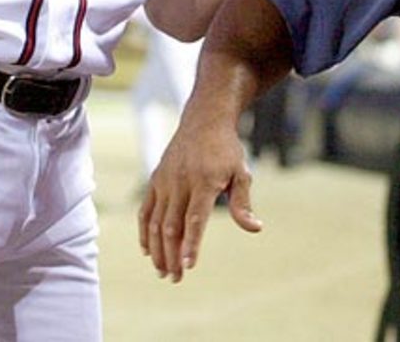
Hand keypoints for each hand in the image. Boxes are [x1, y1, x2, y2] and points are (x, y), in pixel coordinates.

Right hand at [138, 119, 260, 282]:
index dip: (191, 244)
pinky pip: (145, 211)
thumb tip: (255, 228)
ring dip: (157, 250)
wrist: (204, 120)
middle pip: (171, 226)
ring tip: (163, 271)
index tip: (188, 266)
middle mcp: (181, 182)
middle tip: (175, 278)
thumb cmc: (226, 150)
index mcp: (204, 181)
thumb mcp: (241, 173)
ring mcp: (165, 181)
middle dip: (172, 255)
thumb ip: (242, 203)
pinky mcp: (155, 179)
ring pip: (155, 222)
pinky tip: (149, 251)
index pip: (194, 219)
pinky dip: (144, 232)